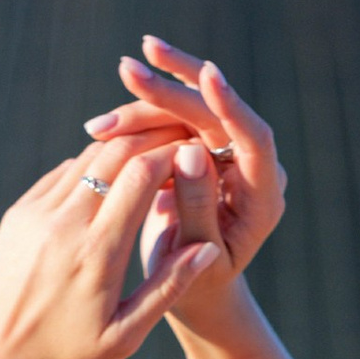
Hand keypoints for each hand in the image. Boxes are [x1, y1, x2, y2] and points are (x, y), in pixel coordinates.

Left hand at [0, 138, 223, 358]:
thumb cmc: (65, 358)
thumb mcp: (124, 335)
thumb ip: (168, 288)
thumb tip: (208, 249)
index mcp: (98, 253)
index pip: (142, 175)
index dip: (174, 155)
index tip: (196, 156)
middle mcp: (64, 224)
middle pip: (115, 152)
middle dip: (152, 140)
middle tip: (180, 142)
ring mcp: (36, 215)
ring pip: (86, 157)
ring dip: (122, 150)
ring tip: (150, 157)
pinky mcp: (18, 215)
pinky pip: (61, 174)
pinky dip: (91, 168)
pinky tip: (110, 179)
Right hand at [82, 37, 286, 344]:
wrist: (191, 290)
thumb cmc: (197, 286)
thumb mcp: (197, 257)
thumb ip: (199, 207)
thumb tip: (191, 151)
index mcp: (263, 195)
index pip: (255, 137)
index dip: (231, 103)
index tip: (207, 75)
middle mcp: (248, 165)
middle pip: (214, 112)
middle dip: (168, 91)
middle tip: (129, 68)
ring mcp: (223, 154)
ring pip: (185, 112)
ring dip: (140, 109)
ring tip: (96, 125)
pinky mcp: (198, 149)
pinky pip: (168, 123)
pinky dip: (134, 124)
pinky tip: (101, 127)